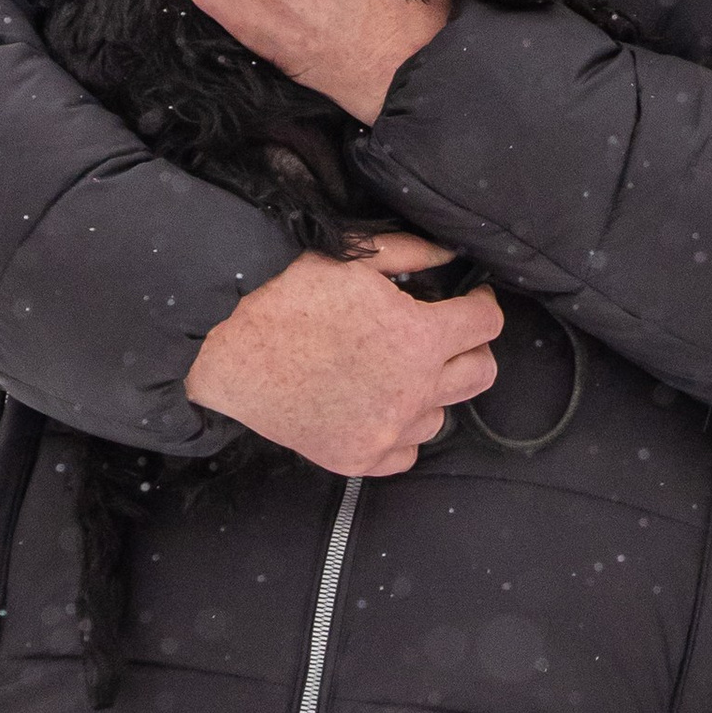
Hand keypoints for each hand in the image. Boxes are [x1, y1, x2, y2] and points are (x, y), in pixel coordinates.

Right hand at [187, 233, 499, 475]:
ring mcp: (387, 431)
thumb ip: (411, 255)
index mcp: (417, 337)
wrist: (224, 352)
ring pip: (443, 415)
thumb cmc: (282, 297)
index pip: (487, 323)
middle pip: (481, 373)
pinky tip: (381, 405)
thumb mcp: (350, 259)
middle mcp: (412, 391)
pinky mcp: (359, 458)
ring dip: (433, 390)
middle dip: (471, 346)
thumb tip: (451, 256)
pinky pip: (408, 452)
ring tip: (400, 369)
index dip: (483, 303)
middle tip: (446, 333)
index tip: (471, 299)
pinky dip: (403, 430)